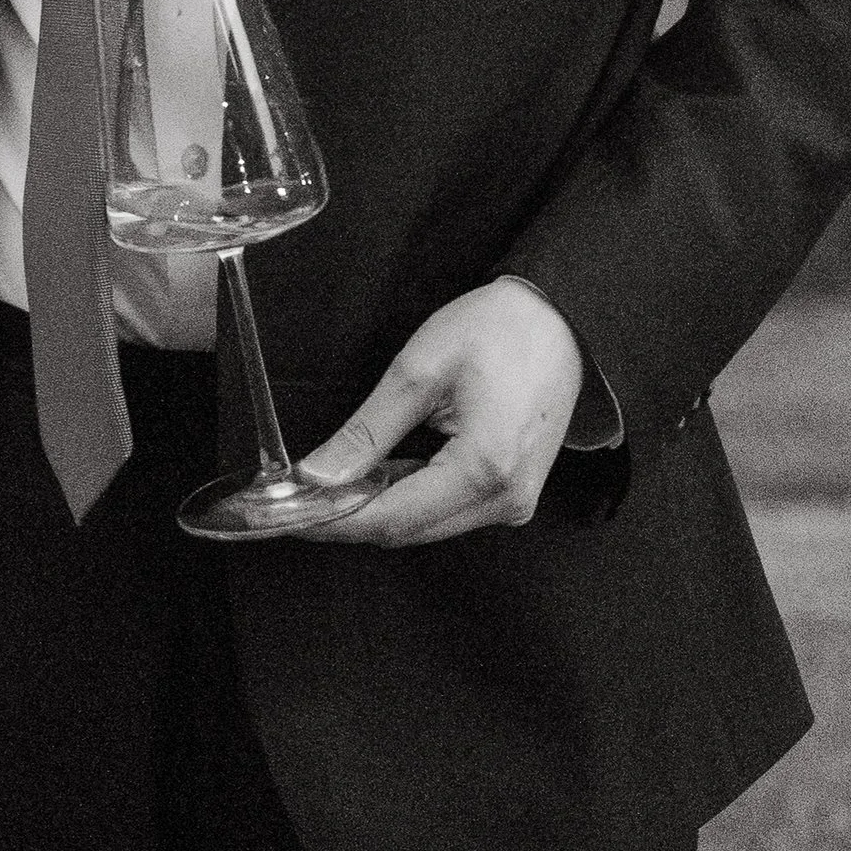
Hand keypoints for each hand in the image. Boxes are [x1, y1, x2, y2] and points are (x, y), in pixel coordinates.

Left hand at [295, 279, 584, 545]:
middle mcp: (504, 501)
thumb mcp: (418, 370)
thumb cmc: (496, 330)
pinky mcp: (514, 494)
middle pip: (408, 530)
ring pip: (427, 525)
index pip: (391, 519)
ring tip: (338, 476)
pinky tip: (382, 471)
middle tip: (300, 494)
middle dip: (351, 515)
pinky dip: (410, 497)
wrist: (560, 319)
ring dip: (380, 506)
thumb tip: (317, 475)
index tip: (290, 514)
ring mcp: (514, 502)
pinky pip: (450, 510)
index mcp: (483, 470)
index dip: (334, 521)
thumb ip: (366, 431)